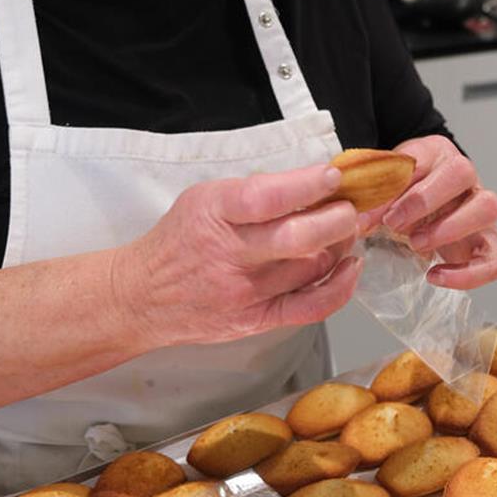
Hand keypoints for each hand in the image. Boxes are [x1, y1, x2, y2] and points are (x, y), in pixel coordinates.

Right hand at [111, 164, 361, 347]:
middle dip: (338, 219)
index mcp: (214, 214)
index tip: (333, 176)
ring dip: (341, 245)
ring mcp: (244, 292)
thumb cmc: (180, 241)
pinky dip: (339, 287)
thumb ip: (253, 191)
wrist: (143, 296)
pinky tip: (350, 268)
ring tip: (347, 230)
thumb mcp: (204, 198)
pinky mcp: (255, 320)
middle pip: (297, 238)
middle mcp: (230, 254)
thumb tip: (311, 182)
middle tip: (353, 206)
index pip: (266, 198)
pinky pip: (310, 307)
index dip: (306, 186)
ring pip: (311, 267)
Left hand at [359, 135, 496, 290]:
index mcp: (437, 155)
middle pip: (464, 172)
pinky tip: (435, 276)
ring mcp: (481, 212)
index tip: (376, 212)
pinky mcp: (487, 245)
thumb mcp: (381, 190)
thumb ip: (370, 196)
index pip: (424, 158)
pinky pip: (493, 261)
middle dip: (424, 200)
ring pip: (488, 208)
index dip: (399, 184)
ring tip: (417, 244)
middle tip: (393, 223)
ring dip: (450, 228)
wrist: (417, 214)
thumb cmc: (400, 197)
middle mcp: (466, 179)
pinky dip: (467, 274)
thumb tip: (357, 218)